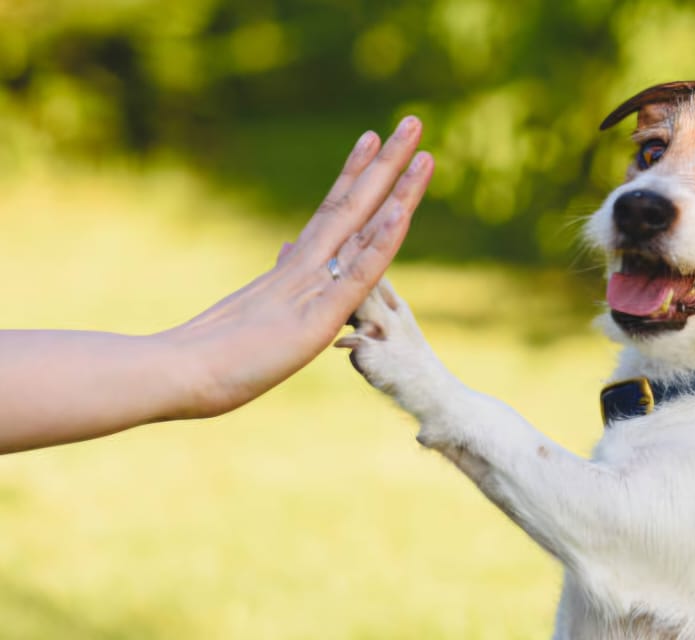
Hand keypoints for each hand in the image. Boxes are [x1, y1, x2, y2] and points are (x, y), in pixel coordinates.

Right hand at [168, 116, 434, 417]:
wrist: (174, 375)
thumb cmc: (205, 360)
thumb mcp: (255, 314)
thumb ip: (278, 282)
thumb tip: (287, 249)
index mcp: (293, 270)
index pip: (334, 214)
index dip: (357, 177)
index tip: (374, 139)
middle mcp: (305, 267)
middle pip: (355, 204)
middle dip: (387, 163)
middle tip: (413, 121)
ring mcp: (312, 287)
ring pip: (363, 224)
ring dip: (396, 184)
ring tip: (418, 138)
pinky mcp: (318, 315)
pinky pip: (358, 273)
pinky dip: (381, 242)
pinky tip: (403, 209)